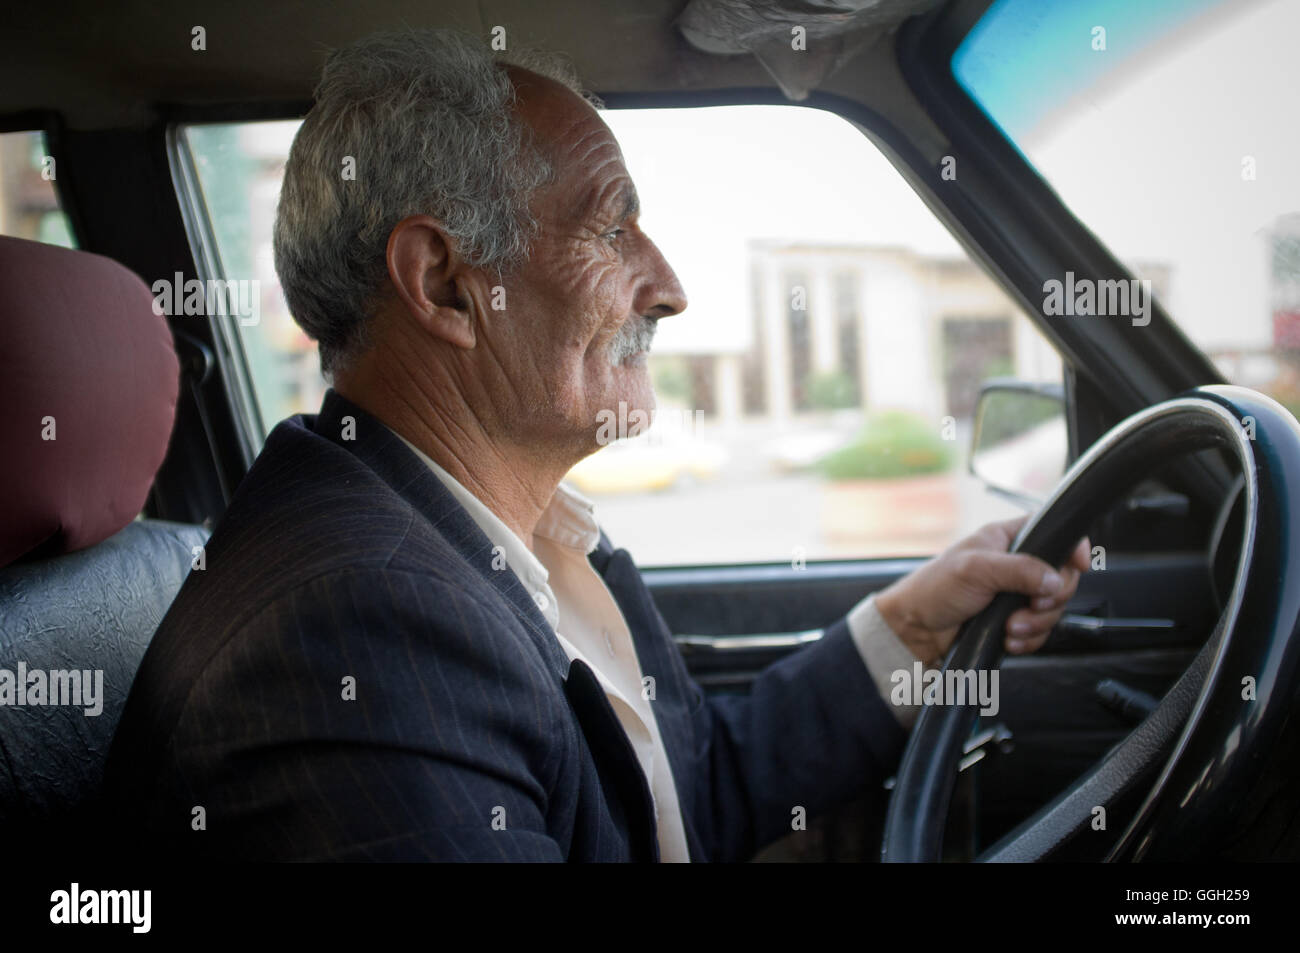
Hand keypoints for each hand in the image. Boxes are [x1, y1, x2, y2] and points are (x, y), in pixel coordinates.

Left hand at [874, 516, 1088, 666]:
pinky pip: (1040, 631)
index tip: (1080, 564)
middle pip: (1062, 577)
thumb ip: (1019, 570)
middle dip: (1051, 598)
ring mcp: (1016, 595)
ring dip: (1036, 623)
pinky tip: (1008, 638)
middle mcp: (1017, 565)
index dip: (1072, 546)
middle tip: (1031, 605)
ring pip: (1053, 608)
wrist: (915, 630)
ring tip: (1009, 627)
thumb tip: (1056, 578)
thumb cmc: (934, 589)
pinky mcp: (1014, 621)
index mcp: (1007, 539)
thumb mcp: (975, 569)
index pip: (1054, 532)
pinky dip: (1028, 639)